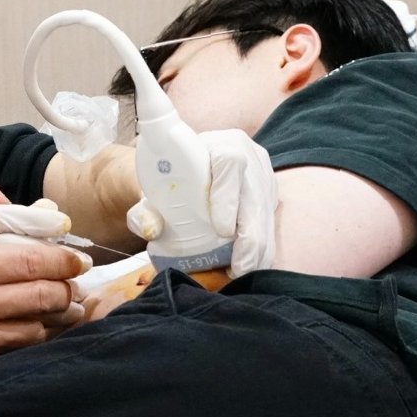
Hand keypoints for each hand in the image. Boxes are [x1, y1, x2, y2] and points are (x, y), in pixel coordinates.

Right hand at [0, 190, 87, 399]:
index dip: (62, 260)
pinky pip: (14, 355)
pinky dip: (32, 343)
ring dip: (57, 318)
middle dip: (68, 289)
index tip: (78, 258)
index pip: (30, 262)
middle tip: (77, 283)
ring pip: (35, 329)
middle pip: (44, 297)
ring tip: (68, 310)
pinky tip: (37, 335)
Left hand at [124, 127, 277, 273]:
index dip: (228, 197)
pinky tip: (247, 266)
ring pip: (267, 216)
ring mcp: (264, 178)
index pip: (231, 163)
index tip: (221, 230)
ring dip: (258, 250)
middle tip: (238, 267)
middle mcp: (249, 157)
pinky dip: (260, 250)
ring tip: (240, 272)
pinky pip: (270, 226)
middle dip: (251, 238)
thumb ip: (145, 209)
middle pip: (257, 196)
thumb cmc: (170, 177)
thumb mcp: (154, 188)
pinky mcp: (270, 197)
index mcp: (220, 144)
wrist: (186, 168)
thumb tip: (151, 230)